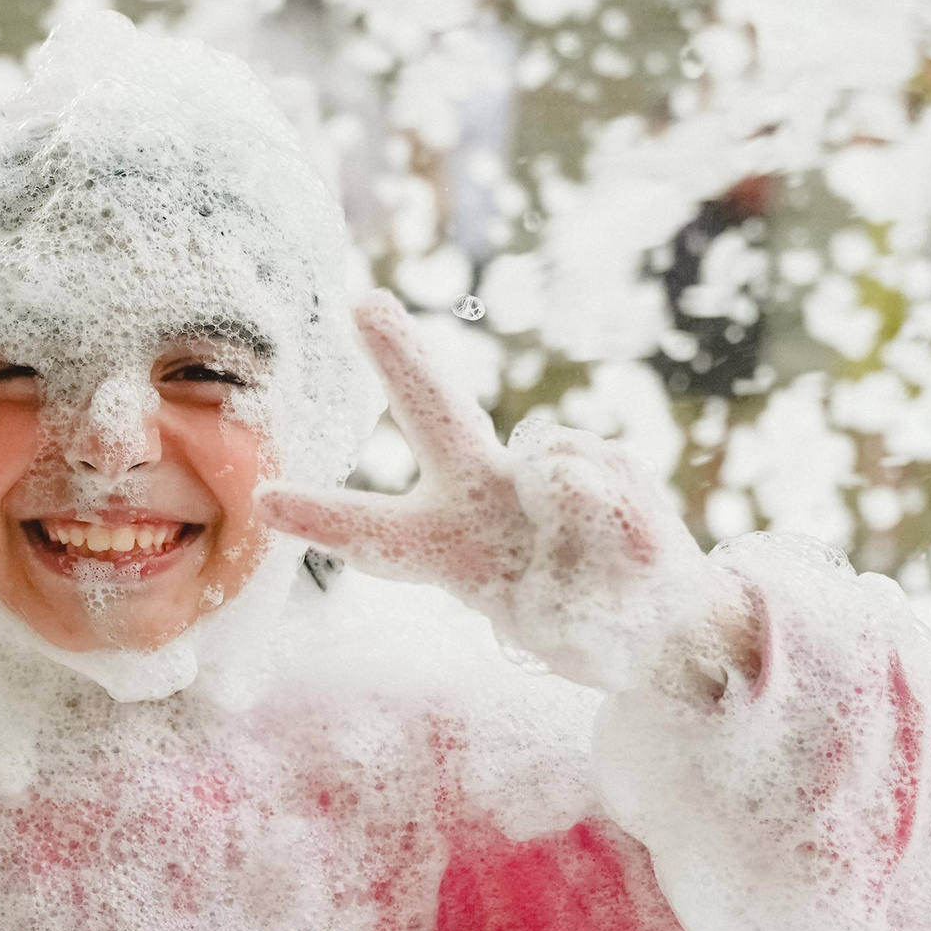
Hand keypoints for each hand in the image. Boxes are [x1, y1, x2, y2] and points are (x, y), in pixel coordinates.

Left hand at [257, 290, 758, 698]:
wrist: (664, 628)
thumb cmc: (581, 621)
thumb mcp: (545, 626)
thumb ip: (538, 558)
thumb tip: (562, 470)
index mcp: (448, 547)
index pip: (378, 533)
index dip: (326, 516)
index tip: (265, 499)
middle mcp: (485, 496)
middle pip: (439, 417)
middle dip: (403, 360)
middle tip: (367, 302)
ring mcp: (547, 475)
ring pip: (552, 455)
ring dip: (575, 505)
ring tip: (591, 557)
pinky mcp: (609, 466)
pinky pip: (607, 476)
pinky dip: (618, 513)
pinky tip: (630, 543)